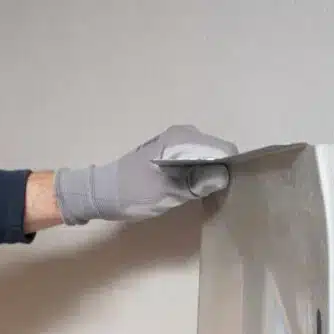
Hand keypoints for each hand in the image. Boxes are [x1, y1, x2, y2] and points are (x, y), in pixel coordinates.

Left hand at [54, 125, 237, 225]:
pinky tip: (192, 191)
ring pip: (207, 158)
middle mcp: (183, 135)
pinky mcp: (170, 153)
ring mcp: (176, 143)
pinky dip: (199, 175)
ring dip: (210, 176)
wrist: (102, 193)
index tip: (227, 191)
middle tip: (215, 198)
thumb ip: (197, 183)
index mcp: (183, 139)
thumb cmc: (134, 193)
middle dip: (221, 173)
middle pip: (217, 152)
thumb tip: (223, 177)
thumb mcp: (167, 193)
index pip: (224, 149)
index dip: (230, 169)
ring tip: (203, 197)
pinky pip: (196, 161)